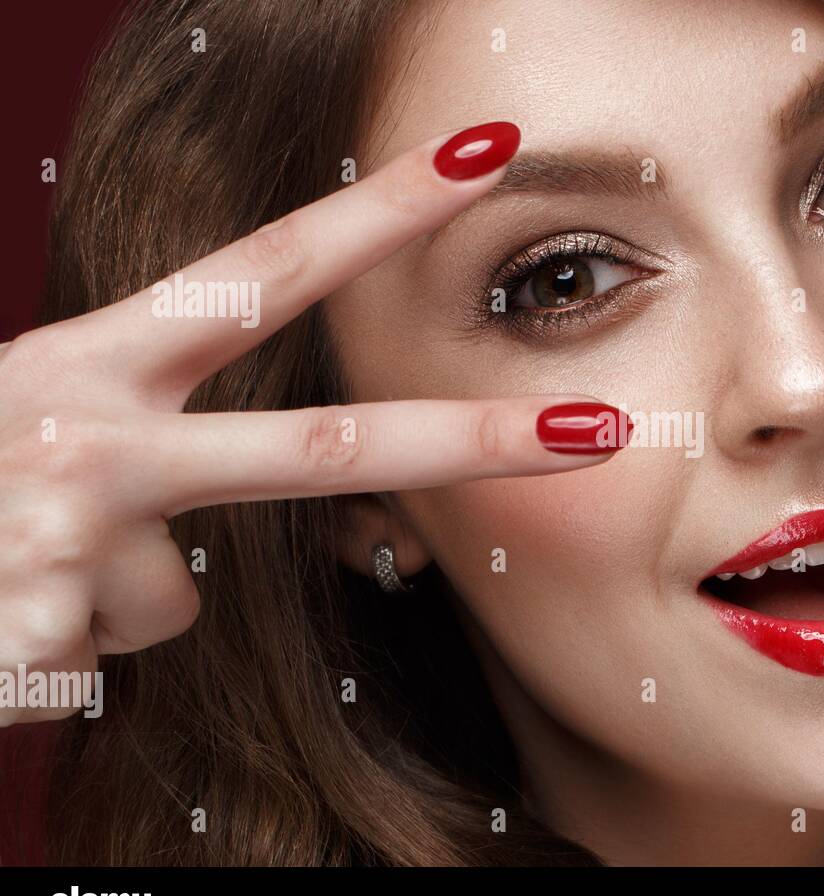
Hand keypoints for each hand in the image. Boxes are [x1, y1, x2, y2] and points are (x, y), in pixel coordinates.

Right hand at [0, 123, 619, 725]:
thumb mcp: (37, 436)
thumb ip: (143, 467)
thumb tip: (196, 569)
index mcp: (88, 364)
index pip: (262, 270)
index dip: (377, 211)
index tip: (482, 151)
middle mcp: (90, 437)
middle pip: (320, 448)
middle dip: (472, 442)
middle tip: (606, 425)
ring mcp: (70, 540)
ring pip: (174, 595)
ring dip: (102, 597)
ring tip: (6, 578)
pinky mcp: (44, 641)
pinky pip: (111, 657)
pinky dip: (57, 654)